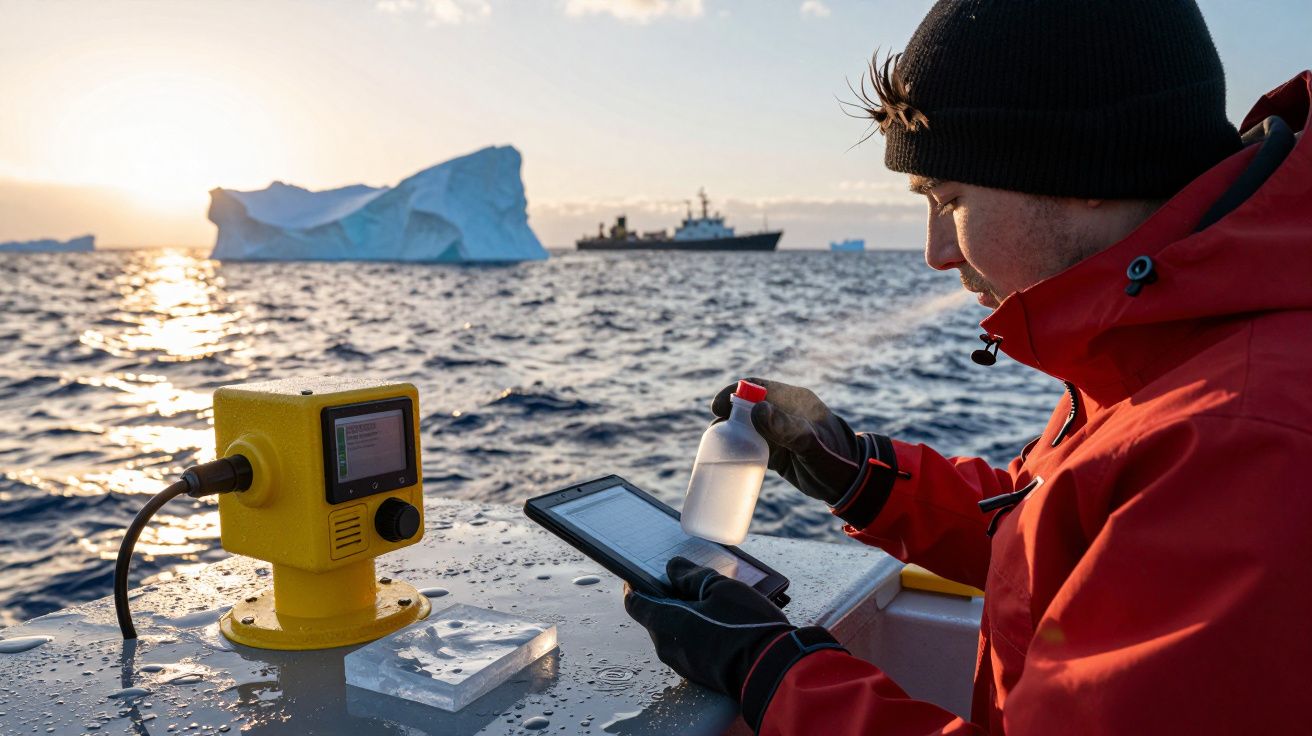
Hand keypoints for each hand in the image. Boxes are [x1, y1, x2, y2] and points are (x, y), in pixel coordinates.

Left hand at [623, 556, 793, 696]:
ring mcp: (684, 664)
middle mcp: (668, 647)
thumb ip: (692, 575)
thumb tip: (673, 568)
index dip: (635, 584)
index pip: (634, 603)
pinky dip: (696, 629)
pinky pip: (689, 645)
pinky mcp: (700, 673)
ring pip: (674, 631)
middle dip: (666, 597)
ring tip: (709, 598)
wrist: (773, 671)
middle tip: (686, 579)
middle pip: (655, 616)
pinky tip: (718, 619)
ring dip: (684, 613)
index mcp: (666, 623)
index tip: (641, 572)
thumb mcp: (721, 588)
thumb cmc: (747, 627)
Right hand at [712, 378, 862, 504]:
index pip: (757, 388)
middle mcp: (784, 413)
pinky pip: (753, 446)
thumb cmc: (836, 459)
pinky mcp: (778, 452)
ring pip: (748, 428)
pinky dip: (739, 451)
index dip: (734, 393)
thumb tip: (756, 410)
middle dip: (729, 417)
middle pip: (748, 407)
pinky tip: (728, 460)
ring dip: (732, 435)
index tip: (718, 408)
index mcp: (793, 400)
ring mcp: (780, 432)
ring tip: (716, 448)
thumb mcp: (810, 443)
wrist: (852, 483)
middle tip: (714, 434)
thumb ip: (786, 427)